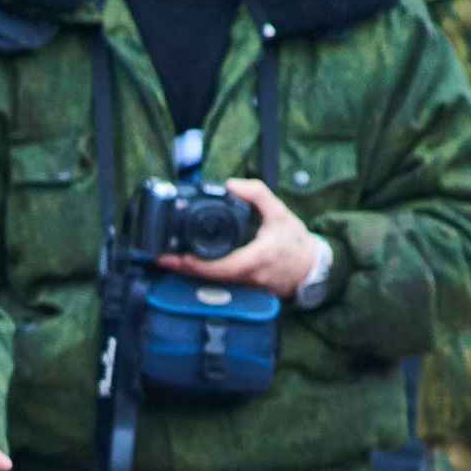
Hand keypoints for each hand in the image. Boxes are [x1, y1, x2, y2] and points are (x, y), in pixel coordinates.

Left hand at [160, 179, 319, 300]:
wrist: (310, 269)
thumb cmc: (296, 243)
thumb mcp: (280, 212)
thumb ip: (257, 194)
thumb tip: (231, 184)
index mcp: (255, 259)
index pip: (220, 267)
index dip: (196, 264)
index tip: (177, 255)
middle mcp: (246, 276)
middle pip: (207, 277)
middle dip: (182, 268)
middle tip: (160, 256)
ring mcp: (243, 285)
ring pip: (210, 281)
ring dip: (187, 271)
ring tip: (166, 258)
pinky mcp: (241, 286)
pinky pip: (217, 281)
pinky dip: (200, 273)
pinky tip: (185, 263)